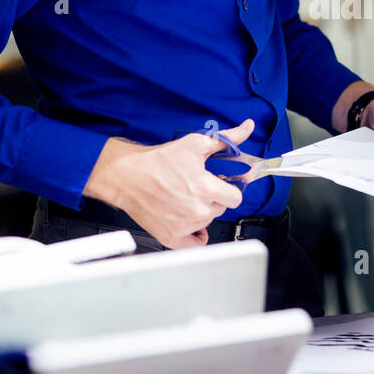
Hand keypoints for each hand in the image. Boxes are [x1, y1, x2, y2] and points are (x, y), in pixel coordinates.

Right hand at [84, 120, 249, 248]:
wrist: (126, 175)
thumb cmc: (157, 161)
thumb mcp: (196, 143)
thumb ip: (227, 138)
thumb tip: (246, 128)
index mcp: (207, 189)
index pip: (236, 197)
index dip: (230, 188)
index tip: (221, 184)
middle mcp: (198, 211)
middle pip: (222, 209)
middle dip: (213, 198)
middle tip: (197, 187)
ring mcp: (185, 226)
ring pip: (207, 222)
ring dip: (201, 212)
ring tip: (185, 198)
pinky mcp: (171, 237)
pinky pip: (195, 244)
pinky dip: (195, 235)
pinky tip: (190, 222)